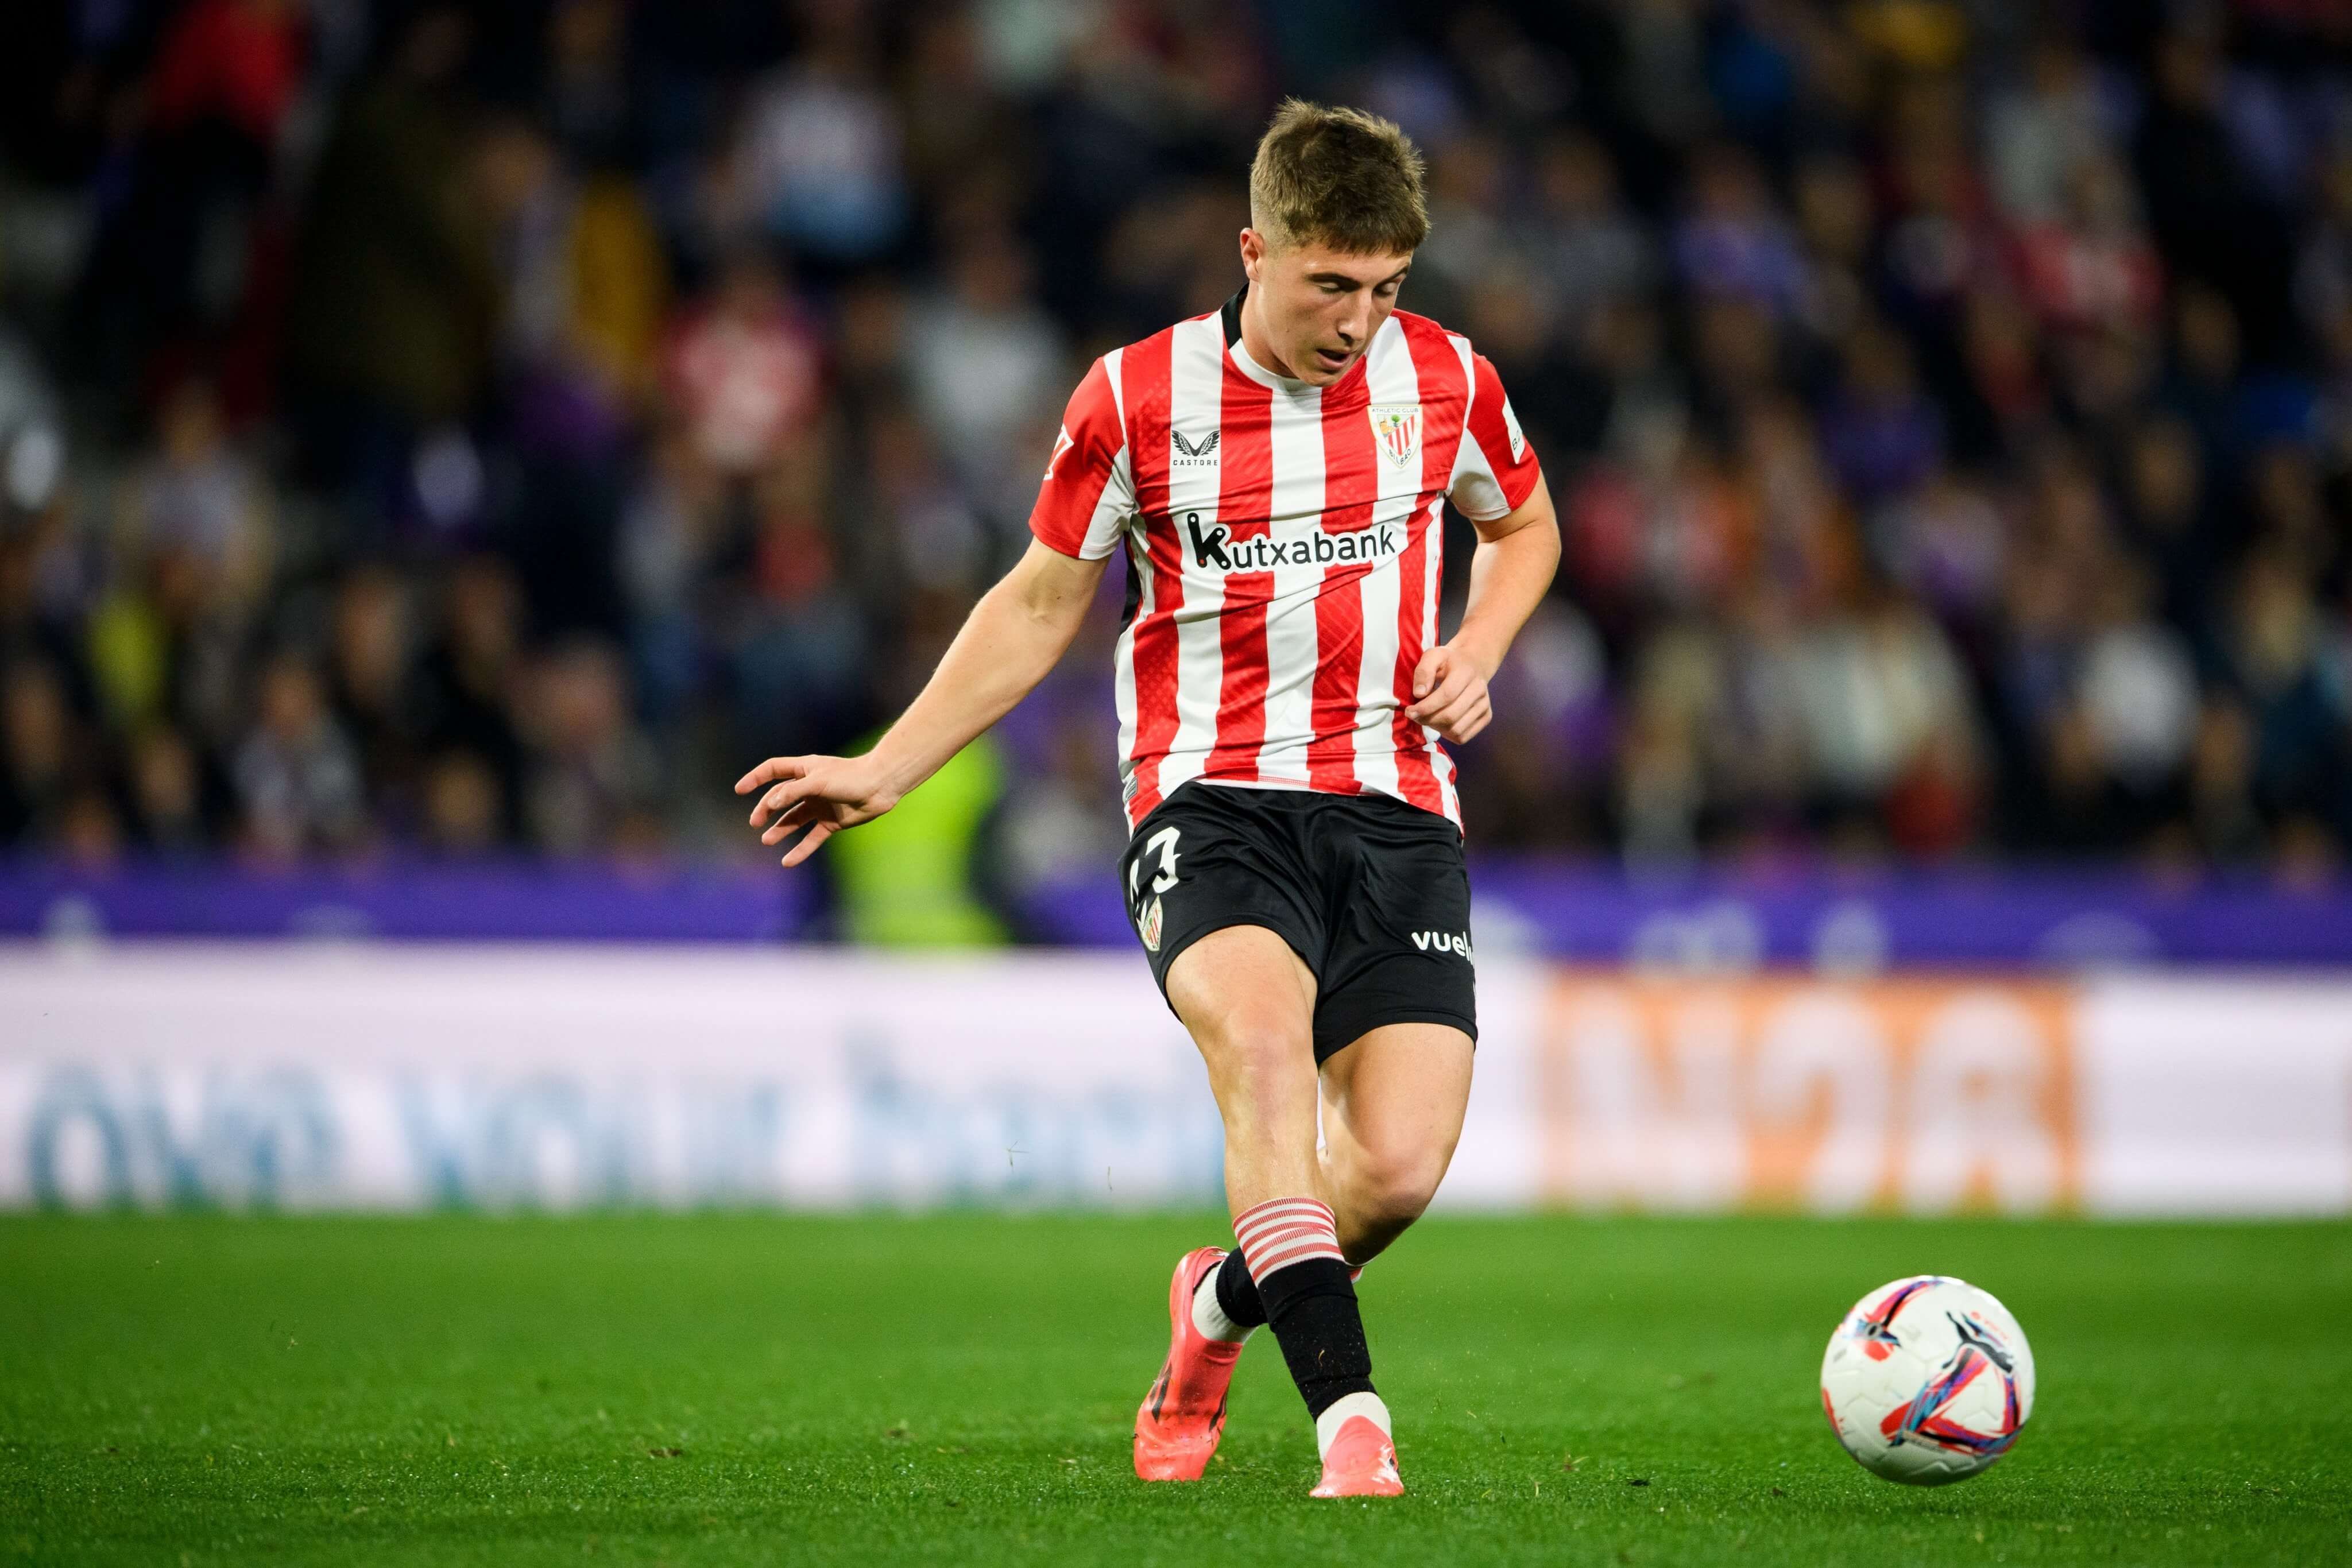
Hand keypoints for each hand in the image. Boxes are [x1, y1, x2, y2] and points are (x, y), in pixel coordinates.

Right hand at [735, 754, 900, 866]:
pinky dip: (801, 850)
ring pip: (794, 819)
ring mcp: (821, 805)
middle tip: (755, 823)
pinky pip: (812, 838)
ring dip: (780, 829)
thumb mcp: (818, 781)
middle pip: (780, 798)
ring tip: (766, 841)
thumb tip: (771, 803)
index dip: (755, 779)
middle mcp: (810, 787)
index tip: (739, 790)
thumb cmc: (851, 777)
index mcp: (805, 769)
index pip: (773, 770)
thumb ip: (793, 791)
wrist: (881, 787)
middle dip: (766, 809)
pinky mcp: (832, 822)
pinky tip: (788, 862)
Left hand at [1405, 642, 1494, 743]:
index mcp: (1466, 672)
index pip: (1446, 695)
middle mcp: (1479, 689)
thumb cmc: (1448, 662)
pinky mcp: (1486, 717)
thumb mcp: (1432, 656)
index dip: (1426, 707)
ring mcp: (1485, 705)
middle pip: (1450, 716)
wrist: (1473, 664)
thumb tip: (1419, 694)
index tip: (1409, 711)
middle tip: (1415, 715)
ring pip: (1456, 730)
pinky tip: (1440, 722)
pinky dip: (1447, 734)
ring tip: (1428, 717)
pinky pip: (1462, 736)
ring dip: (1436, 728)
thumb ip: (1424, 672)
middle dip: (1427, 720)